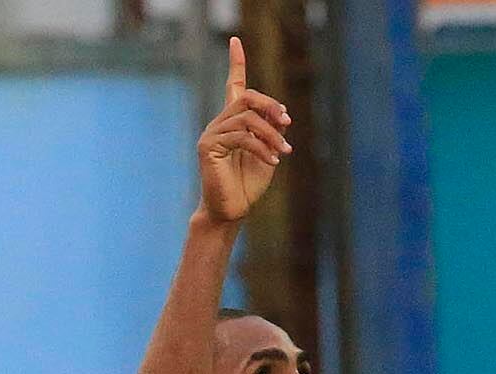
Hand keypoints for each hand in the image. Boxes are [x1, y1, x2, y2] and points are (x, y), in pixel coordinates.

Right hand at [197, 36, 291, 225]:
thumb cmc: (248, 184)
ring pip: (247, 119)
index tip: (235, 40)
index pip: (233, 85)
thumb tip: (280, 113)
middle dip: (270, 106)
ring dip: (270, 134)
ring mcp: (211, 134)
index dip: (235, 63)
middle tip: (287, 121)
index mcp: (234, 122)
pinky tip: (272, 161)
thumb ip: (273, 130)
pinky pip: (241, 137)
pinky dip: (261, 147)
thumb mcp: (269, 152)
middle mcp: (220, 123)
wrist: (232, 211)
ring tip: (283, 153)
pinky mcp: (208, 147)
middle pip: (246, 97)